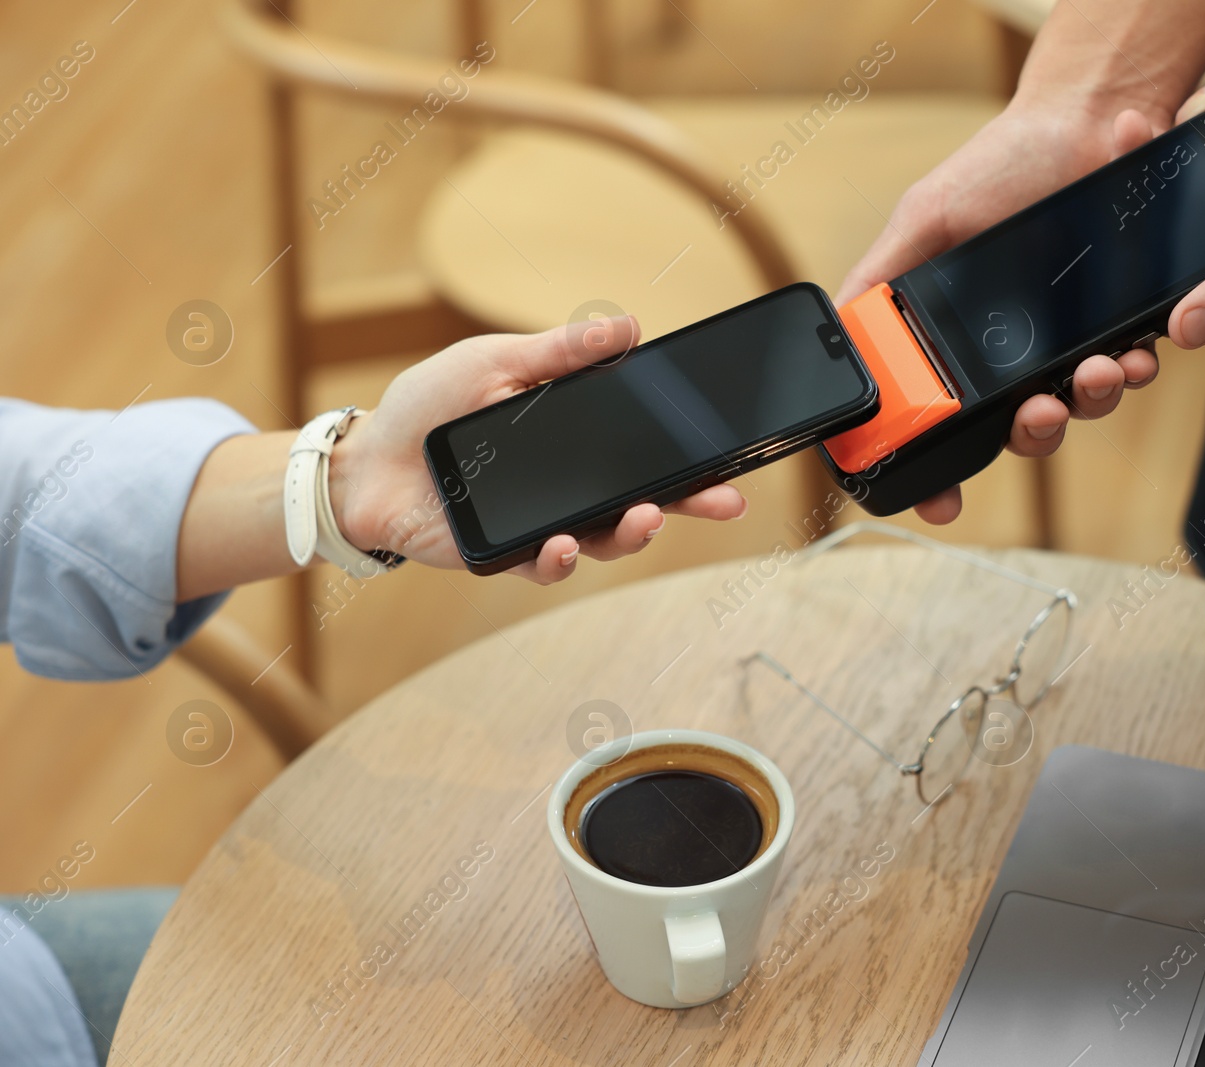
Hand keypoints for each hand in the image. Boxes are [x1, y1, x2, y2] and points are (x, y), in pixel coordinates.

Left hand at [327, 319, 746, 583]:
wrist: (365, 459)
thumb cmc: (428, 406)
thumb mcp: (496, 361)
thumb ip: (561, 352)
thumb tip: (628, 325)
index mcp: (574, 438)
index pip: (647, 447)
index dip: (692, 454)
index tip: (732, 453)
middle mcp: (569, 486)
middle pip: (645, 498)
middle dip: (691, 502)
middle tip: (725, 498)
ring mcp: (542, 524)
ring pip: (605, 539)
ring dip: (632, 534)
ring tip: (646, 518)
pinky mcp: (505, 555)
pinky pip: (544, 566)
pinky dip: (559, 559)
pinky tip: (565, 546)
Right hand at [838, 103, 1161, 524]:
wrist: (1085, 121)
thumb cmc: (999, 166)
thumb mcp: (924, 218)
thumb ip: (882, 277)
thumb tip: (839, 333)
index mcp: (959, 341)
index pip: (944, 424)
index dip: (939, 473)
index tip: (942, 505)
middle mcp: (1013, 353)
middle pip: (1018, 431)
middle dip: (1030, 435)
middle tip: (1037, 412)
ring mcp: (1069, 344)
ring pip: (1078, 408)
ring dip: (1087, 403)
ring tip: (1097, 371)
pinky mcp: (1121, 325)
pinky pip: (1127, 368)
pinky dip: (1131, 368)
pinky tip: (1132, 351)